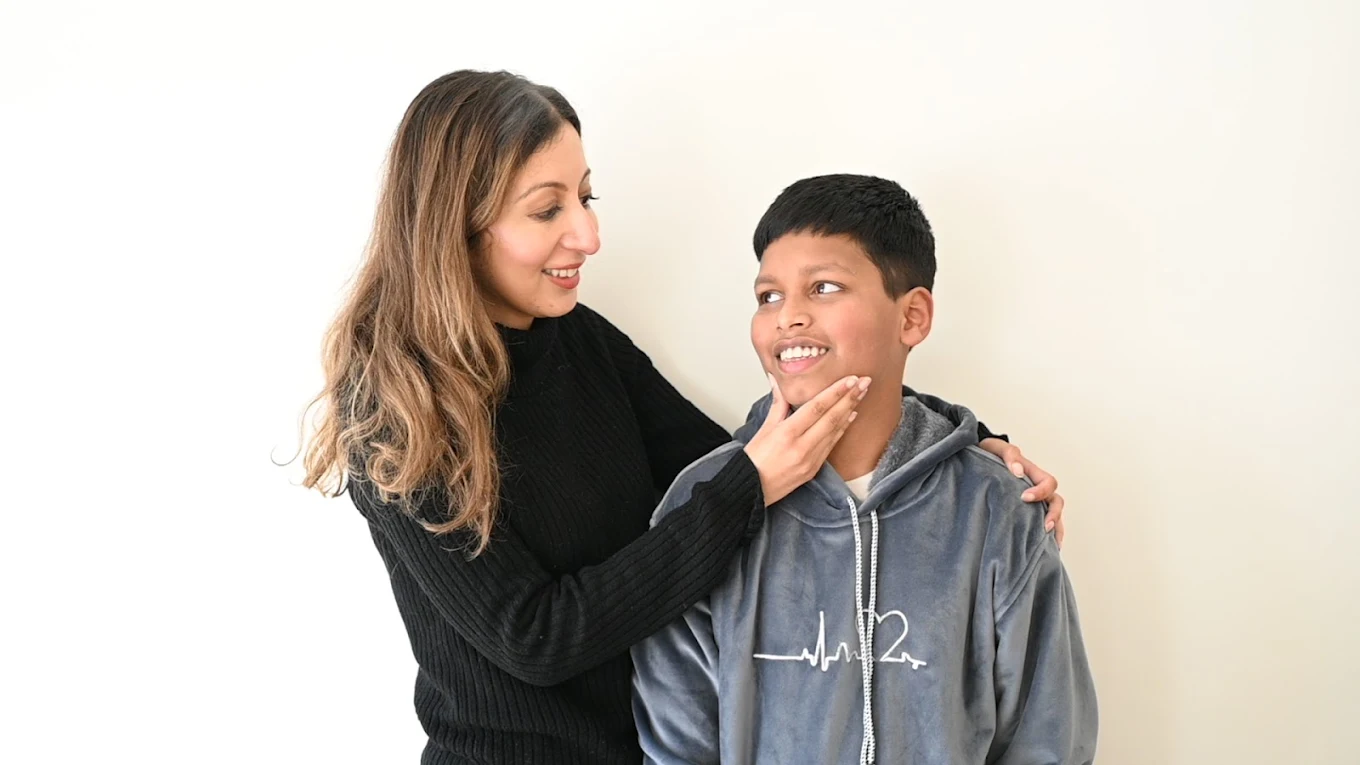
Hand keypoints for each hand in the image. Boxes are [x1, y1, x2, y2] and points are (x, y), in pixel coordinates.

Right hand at [744, 374, 868, 504]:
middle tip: (865, 381)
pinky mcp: (814, 469)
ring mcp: (810, 460)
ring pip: (835, 431)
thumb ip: (777, 404)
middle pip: (831, 418)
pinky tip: (851, 416)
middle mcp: (801, 447)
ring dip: (850, 410)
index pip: (817, 407)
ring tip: (862, 394)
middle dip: (850, 397)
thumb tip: (777, 381)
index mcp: (786, 434)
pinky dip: (842, 429)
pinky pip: (831, 445)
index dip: (835, 392)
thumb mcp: (764, 428)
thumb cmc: (753, 460)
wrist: (751, 489)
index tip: (850, 379)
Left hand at [979, 438, 1065, 546]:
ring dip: (1056, 530)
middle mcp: (1037, 489)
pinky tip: (1042, 550)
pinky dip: (1045, 537)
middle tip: (1045, 527)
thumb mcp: (997, 448)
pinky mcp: (1025, 513)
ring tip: (1052, 547)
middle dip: (1054, 516)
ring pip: (1054, 516)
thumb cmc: (990, 453)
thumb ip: (1010, 455)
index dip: (1041, 491)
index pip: (1048, 483)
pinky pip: (1040, 525)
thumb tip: (1017, 471)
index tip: (1024, 498)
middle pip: (1056, 502)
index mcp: (1033, 473)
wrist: (979, 459)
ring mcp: (1033, 502)